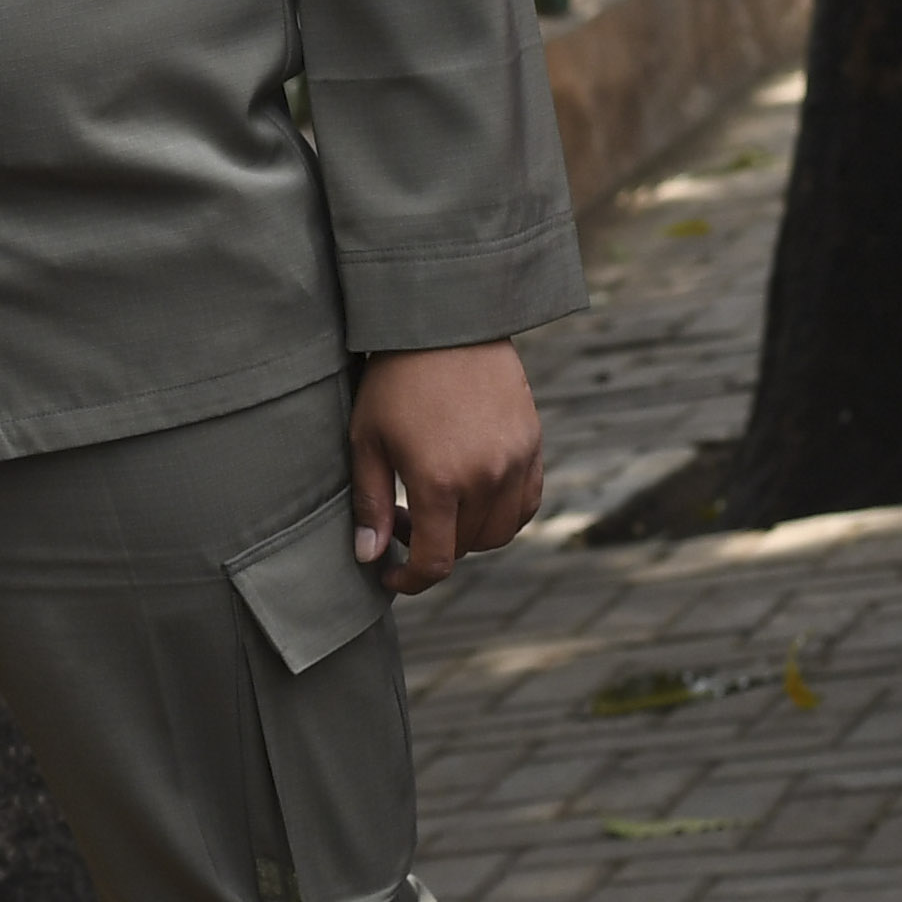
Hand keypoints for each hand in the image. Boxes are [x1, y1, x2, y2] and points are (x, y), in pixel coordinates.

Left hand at [348, 343, 542, 594]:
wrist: (445, 321)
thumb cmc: (394, 379)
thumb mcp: (368, 440)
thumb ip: (370, 504)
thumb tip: (369, 557)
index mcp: (440, 481)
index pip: (435, 561)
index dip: (410, 580)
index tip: (391, 574)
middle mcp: (486, 477)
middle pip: (466, 548)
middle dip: (432, 547)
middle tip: (402, 519)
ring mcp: (516, 461)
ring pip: (500, 532)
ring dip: (468, 534)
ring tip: (438, 505)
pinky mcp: (533, 444)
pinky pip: (527, 502)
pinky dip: (503, 513)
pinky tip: (473, 492)